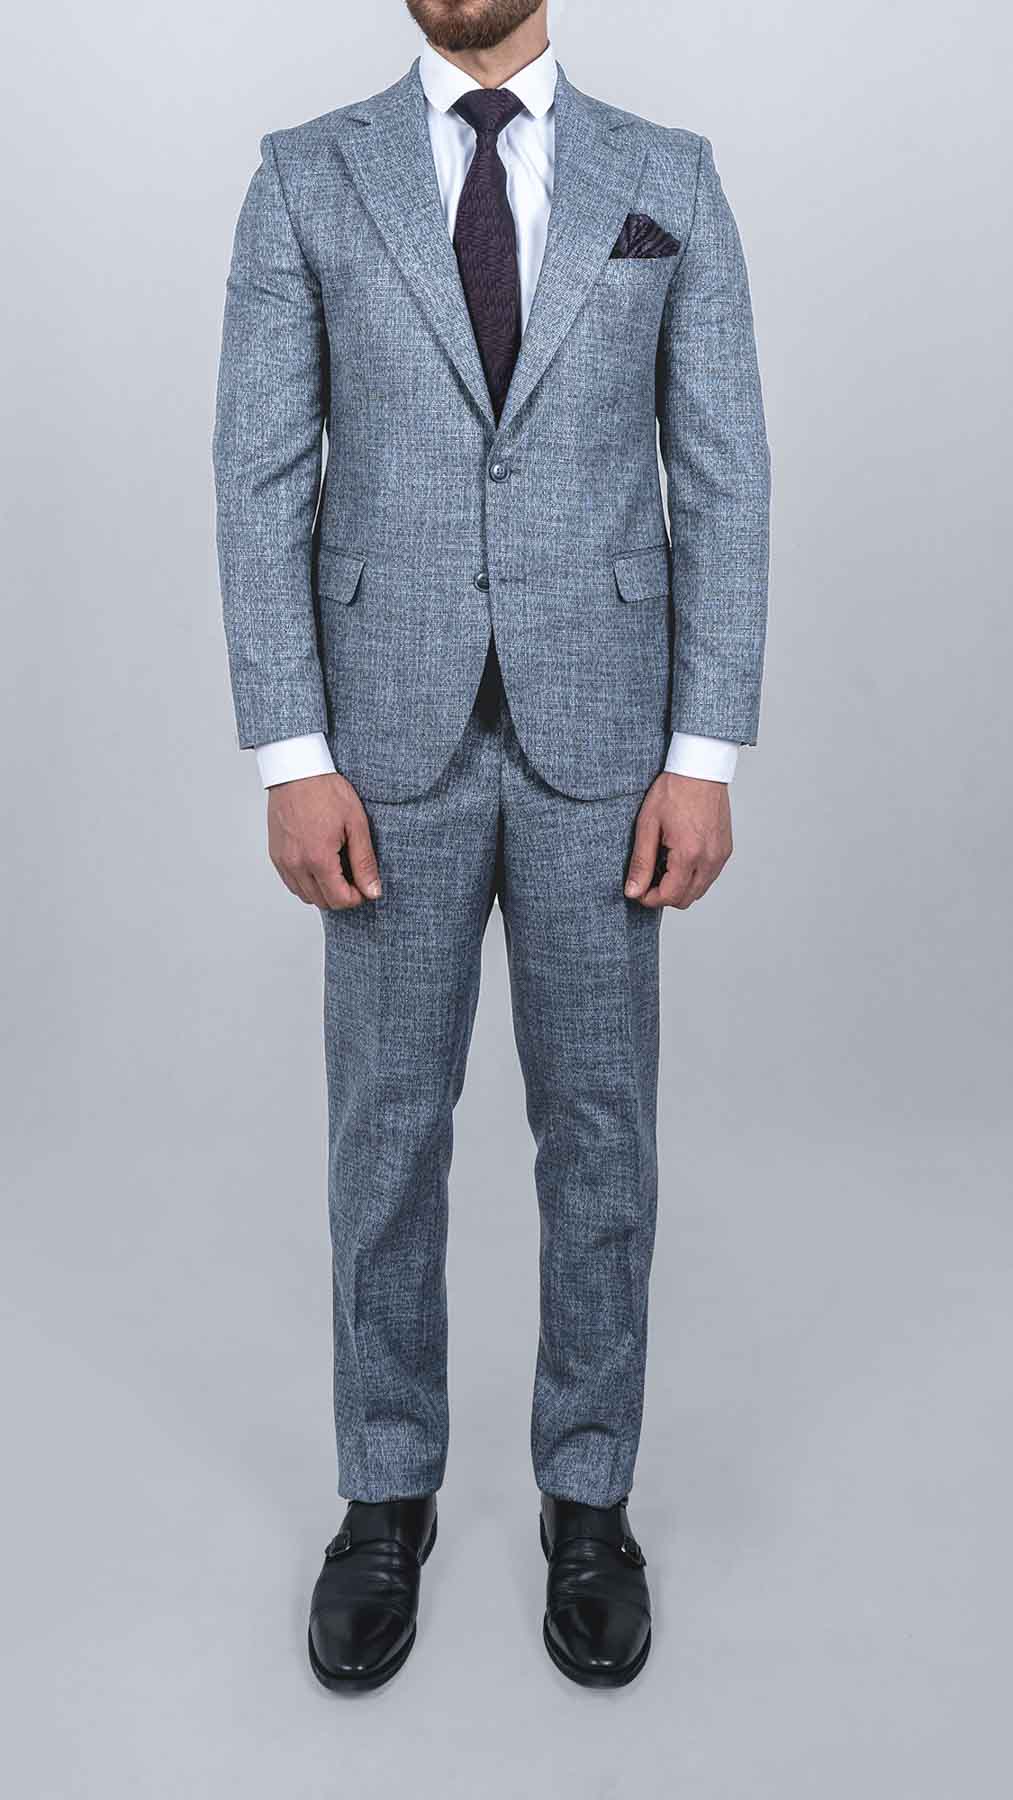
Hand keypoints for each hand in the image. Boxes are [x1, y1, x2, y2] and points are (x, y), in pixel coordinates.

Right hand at [267, 772, 380, 909]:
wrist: (297, 771)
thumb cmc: (326, 791)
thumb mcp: (356, 824)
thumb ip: (364, 862)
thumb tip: (372, 891)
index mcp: (318, 858)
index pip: (339, 900)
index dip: (357, 897)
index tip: (364, 885)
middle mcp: (296, 864)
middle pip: (322, 902)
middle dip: (341, 895)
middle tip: (353, 876)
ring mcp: (283, 860)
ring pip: (305, 895)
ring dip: (323, 890)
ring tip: (336, 868)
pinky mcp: (276, 855)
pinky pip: (291, 882)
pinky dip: (306, 882)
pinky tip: (318, 864)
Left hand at [625, 773, 731, 909]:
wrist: (700, 769)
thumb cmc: (674, 790)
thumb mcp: (648, 825)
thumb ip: (641, 862)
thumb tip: (633, 890)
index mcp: (689, 853)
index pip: (670, 896)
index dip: (650, 899)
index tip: (638, 890)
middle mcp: (710, 859)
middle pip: (685, 899)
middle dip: (664, 896)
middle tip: (648, 878)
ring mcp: (720, 855)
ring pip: (699, 891)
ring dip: (679, 887)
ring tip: (663, 866)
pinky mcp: (725, 850)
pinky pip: (709, 876)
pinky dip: (693, 876)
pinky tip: (679, 859)